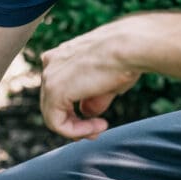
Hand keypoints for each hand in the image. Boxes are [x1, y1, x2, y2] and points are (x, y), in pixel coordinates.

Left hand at [40, 19, 140, 139]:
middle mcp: (51, 64)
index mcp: (61, 56)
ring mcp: (50, 77)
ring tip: (98, 130)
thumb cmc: (125, 57)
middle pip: (54, 104)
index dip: (75, 112)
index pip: (60, 92)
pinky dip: (75, 131)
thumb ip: (91, 98)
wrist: (130, 47)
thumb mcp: (105, 82)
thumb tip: (86, 112)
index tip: (97, 122)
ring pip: (53, 116)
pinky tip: (94, 128)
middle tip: (96, 131)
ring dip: (77, 129)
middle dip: (75, 123)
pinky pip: (57, 123)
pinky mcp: (54, 91)